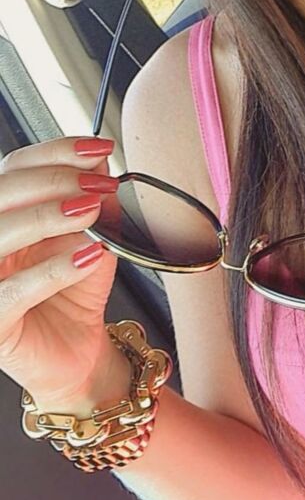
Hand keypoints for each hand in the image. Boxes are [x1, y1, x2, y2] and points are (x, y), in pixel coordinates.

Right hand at [0, 137, 120, 407]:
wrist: (80, 349)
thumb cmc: (76, 288)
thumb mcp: (92, 232)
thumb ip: (91, 196)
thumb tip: (98, 156)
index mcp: (6, 212)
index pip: (15, 167)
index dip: (56, 152)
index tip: (99, 149)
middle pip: (2, 193)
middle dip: (54, 180)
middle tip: (98, 185)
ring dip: (47, 215)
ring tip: (91, 212)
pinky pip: (12, 292)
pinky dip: (52, 271)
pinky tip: (87, 257)